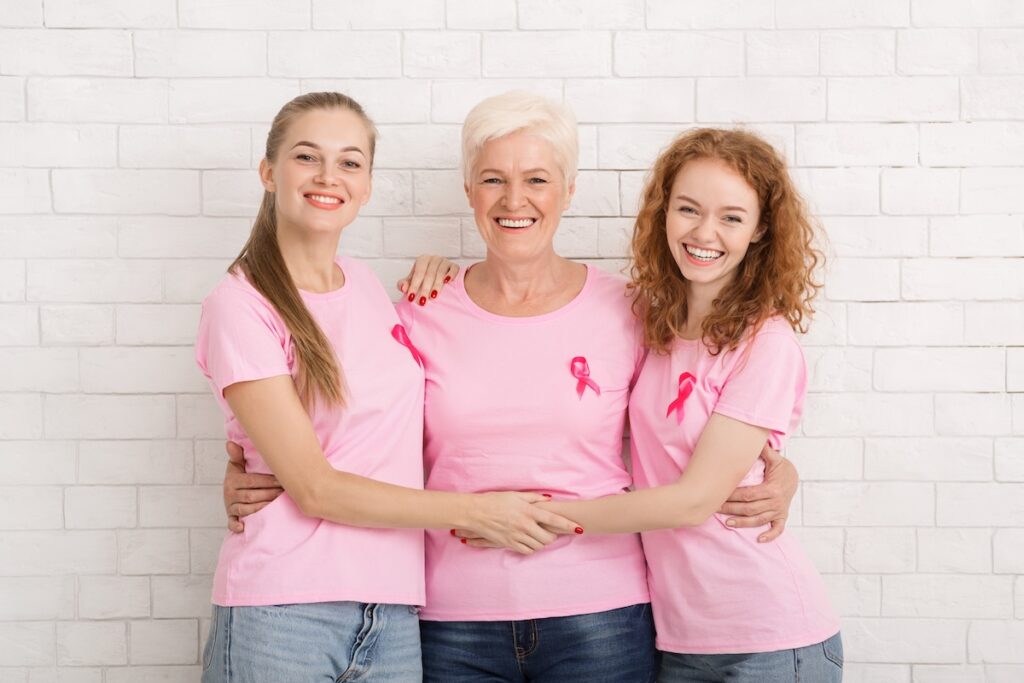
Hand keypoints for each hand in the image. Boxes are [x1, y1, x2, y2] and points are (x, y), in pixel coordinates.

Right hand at [223, 441, 283, 532]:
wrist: (230, 493)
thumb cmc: (238, 478)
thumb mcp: (236, 466)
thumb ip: (237, 455)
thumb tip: (230, 443)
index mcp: (232, 481)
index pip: (252, 481)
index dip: (268, 481)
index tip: (282, 481)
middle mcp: (230, 494)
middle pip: (252, 496)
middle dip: (269, 494)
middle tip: (285, 493)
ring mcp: (230, 507)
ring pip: (247, 509)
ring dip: (262, 508)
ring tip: (277, 506)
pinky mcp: (231, 518)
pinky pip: (232, 523)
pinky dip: (236, 526)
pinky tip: (244, 527)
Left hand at [396, 255, 458, 305]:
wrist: (437, 276)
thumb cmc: (424, 278)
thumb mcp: (413, 281)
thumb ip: (405, 284)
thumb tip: (403, 288)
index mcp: (422, 260)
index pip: (418, 273)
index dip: (414, 286)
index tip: (411, 298)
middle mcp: (433, 259)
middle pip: (429, 274)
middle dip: (425, 289)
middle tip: (422, 301)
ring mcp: (444, 261)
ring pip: (440, 273)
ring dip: (437, 285)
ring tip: (433, 296)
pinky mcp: (454, 266)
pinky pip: (454, 269)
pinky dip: (451, 275)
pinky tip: (447, 282)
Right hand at [460, 492, 580, 554]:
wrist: (475, 512)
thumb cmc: (494, 500)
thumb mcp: (515, 495)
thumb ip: (533, 498)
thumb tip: (549, 499)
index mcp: (528, 511)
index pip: (553, 520)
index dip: (568, 525)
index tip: (580, 528)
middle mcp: (524, 525)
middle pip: (548, 538)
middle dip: (554, 536)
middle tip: (553, 532)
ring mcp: (517, 536)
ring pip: (538, 546)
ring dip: (543, 543)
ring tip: (541, 536)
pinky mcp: (509, 544)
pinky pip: (527, 551)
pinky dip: (532, 548)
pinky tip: (530, 541)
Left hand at [717, 444, 797, 542]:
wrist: (796, 478)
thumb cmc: (782, 468)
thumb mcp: (775, 459)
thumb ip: (764, 451)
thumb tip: (754, 439)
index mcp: (773, 488)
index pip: (748, 495)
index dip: (733, 496)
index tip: (720, 494)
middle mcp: (776, 502)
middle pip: (750, 509)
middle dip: (732, 509)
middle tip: (716, 508)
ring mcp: (779, 511)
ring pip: (758, 520)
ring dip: (743, 523)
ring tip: (727, 522)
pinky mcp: (782, 517)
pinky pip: (778, 529)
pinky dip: (770, 535)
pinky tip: (759, 540)